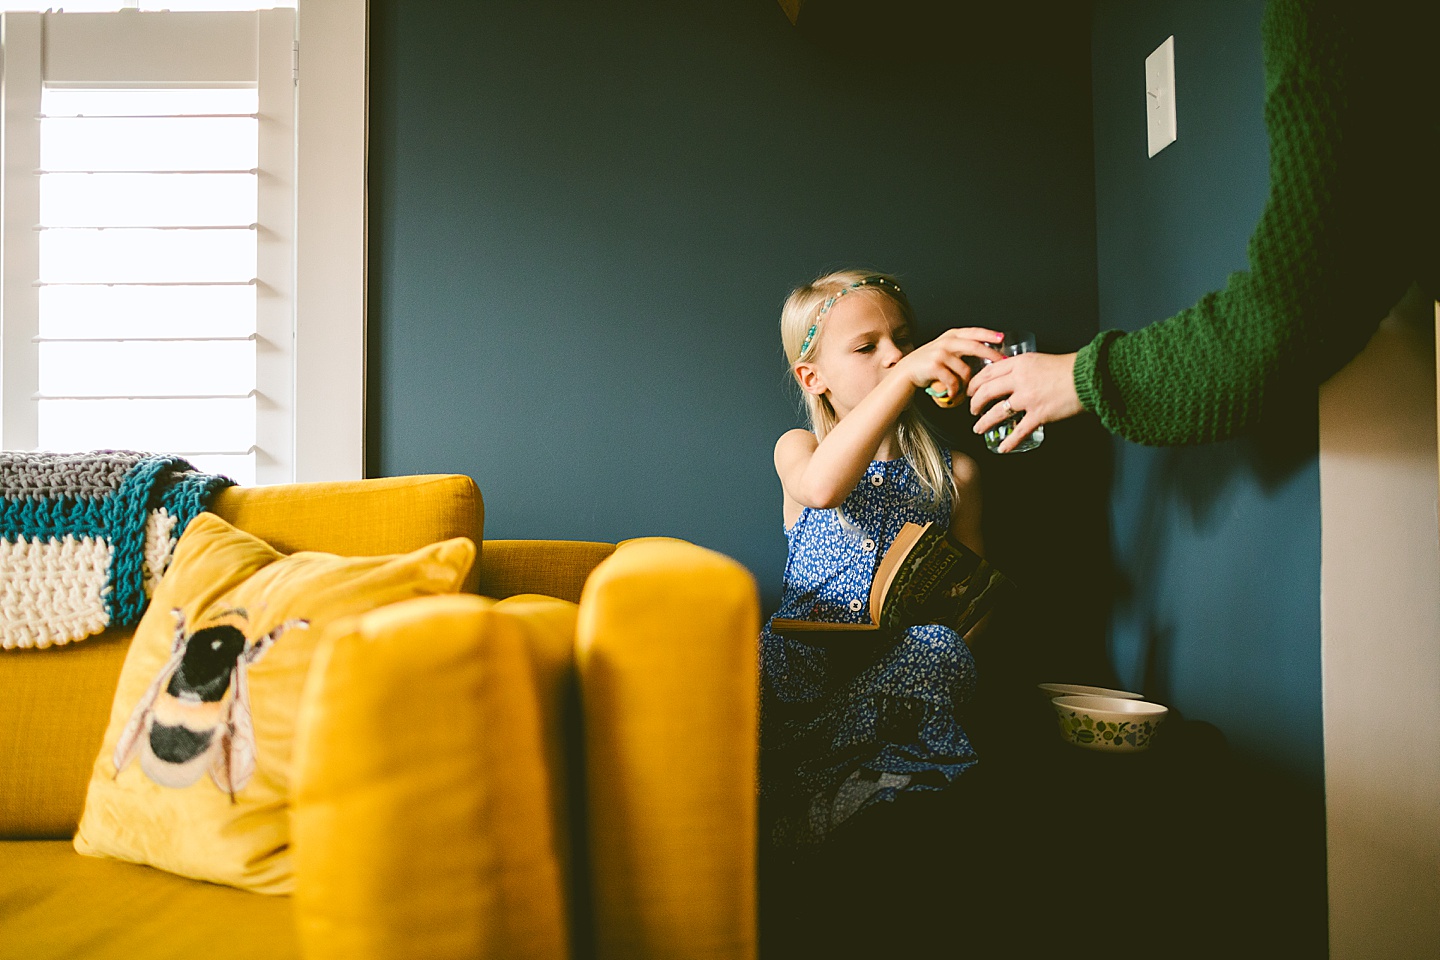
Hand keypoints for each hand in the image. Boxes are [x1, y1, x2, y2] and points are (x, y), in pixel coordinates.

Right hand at [898, 328, 1006, 405]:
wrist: (906, 373)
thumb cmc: (928, 363)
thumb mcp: (945, 349)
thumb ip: (961, 348)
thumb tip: (986, 353)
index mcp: (951, 335)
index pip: (974, 332)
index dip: (989, 334)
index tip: (1002, 338)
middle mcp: (946, 342)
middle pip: (975, 347)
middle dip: (991, 356)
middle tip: (1000, 364)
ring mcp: (940, 353)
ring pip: (965, 370)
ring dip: (967, 383)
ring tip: (964, 390)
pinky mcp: (935, 366)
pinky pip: (953, 381)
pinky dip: (955, 390)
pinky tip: (952, 393)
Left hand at [967, 351, 1082, 452]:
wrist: (1088, 377)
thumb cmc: (1067, 368)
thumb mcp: (1038, 360)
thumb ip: (1021, 368)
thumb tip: (1006, 377)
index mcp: (1019, 364)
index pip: (987, 373)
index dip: (975, 383)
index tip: (970, 390)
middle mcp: (1020, 380)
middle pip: (986, 392)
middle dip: (974, 403)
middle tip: (972, 409)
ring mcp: (1028, 398)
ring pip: (996, 412)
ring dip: (984, 422)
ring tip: (978, 428)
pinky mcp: (1039, 414)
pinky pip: (1019, 431)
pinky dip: (1009, 442)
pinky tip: (1002, 448)